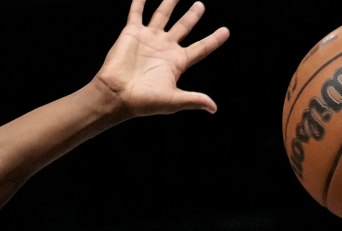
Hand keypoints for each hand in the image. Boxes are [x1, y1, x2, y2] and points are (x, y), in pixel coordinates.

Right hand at [93, 0, 229, 116]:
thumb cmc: (143, 101)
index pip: (200, 48)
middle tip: (201, 5)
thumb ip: (193, 100)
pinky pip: (136, 13)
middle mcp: (164, 49)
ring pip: (163, 15)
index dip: (213, 40)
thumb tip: (214, 108)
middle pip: (183, 27)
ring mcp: (148, 39)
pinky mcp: (132, 33)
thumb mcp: (172, 101)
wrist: (116, 95)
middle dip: (192, 16)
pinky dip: (139, 2)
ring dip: (170, 3)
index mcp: (176, 63)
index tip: (226, 31)